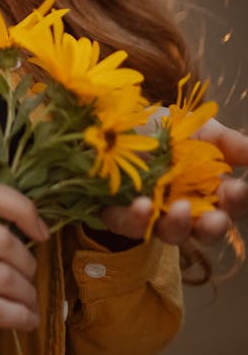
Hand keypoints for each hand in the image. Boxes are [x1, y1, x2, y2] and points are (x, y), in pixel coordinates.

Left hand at [102, 117, 247, 245]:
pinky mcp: (121, 215)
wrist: (119, 120)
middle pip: (206, 230)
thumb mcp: (201, 129)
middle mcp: (186, 209)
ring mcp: (154, 215)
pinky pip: (129, 224)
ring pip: (171, 233)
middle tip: (216, 218)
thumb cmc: (167, 129)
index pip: (233, 205)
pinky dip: (136, 219)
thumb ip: (229, 143)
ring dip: (177, 226)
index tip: (237, 189)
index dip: (238, 201)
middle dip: (213, 226)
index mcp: (211, 191)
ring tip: (179, 209)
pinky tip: (140, 205)